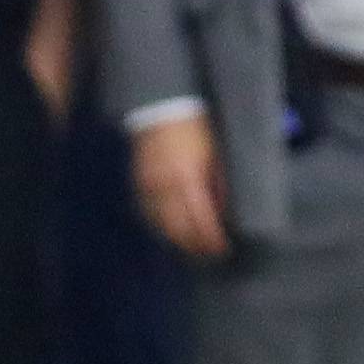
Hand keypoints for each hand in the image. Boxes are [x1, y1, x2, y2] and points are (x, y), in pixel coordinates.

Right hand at [132, 109, 230, 261]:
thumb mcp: (214, 155)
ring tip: (193, 247)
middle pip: (180, 231)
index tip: (223, 249)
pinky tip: (172, 231)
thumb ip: (218, 185)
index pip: (202, 222)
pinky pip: (149, 214)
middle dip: (196, 247)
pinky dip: (161, 226)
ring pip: (162, 226)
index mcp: (188, 178)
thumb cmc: (195, 129)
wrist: (161, 108)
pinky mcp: (139, 184)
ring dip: (179, 240)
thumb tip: (225, 213)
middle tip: (210, 255)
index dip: (213, 240)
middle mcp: (166, 187)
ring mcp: (149, 187)